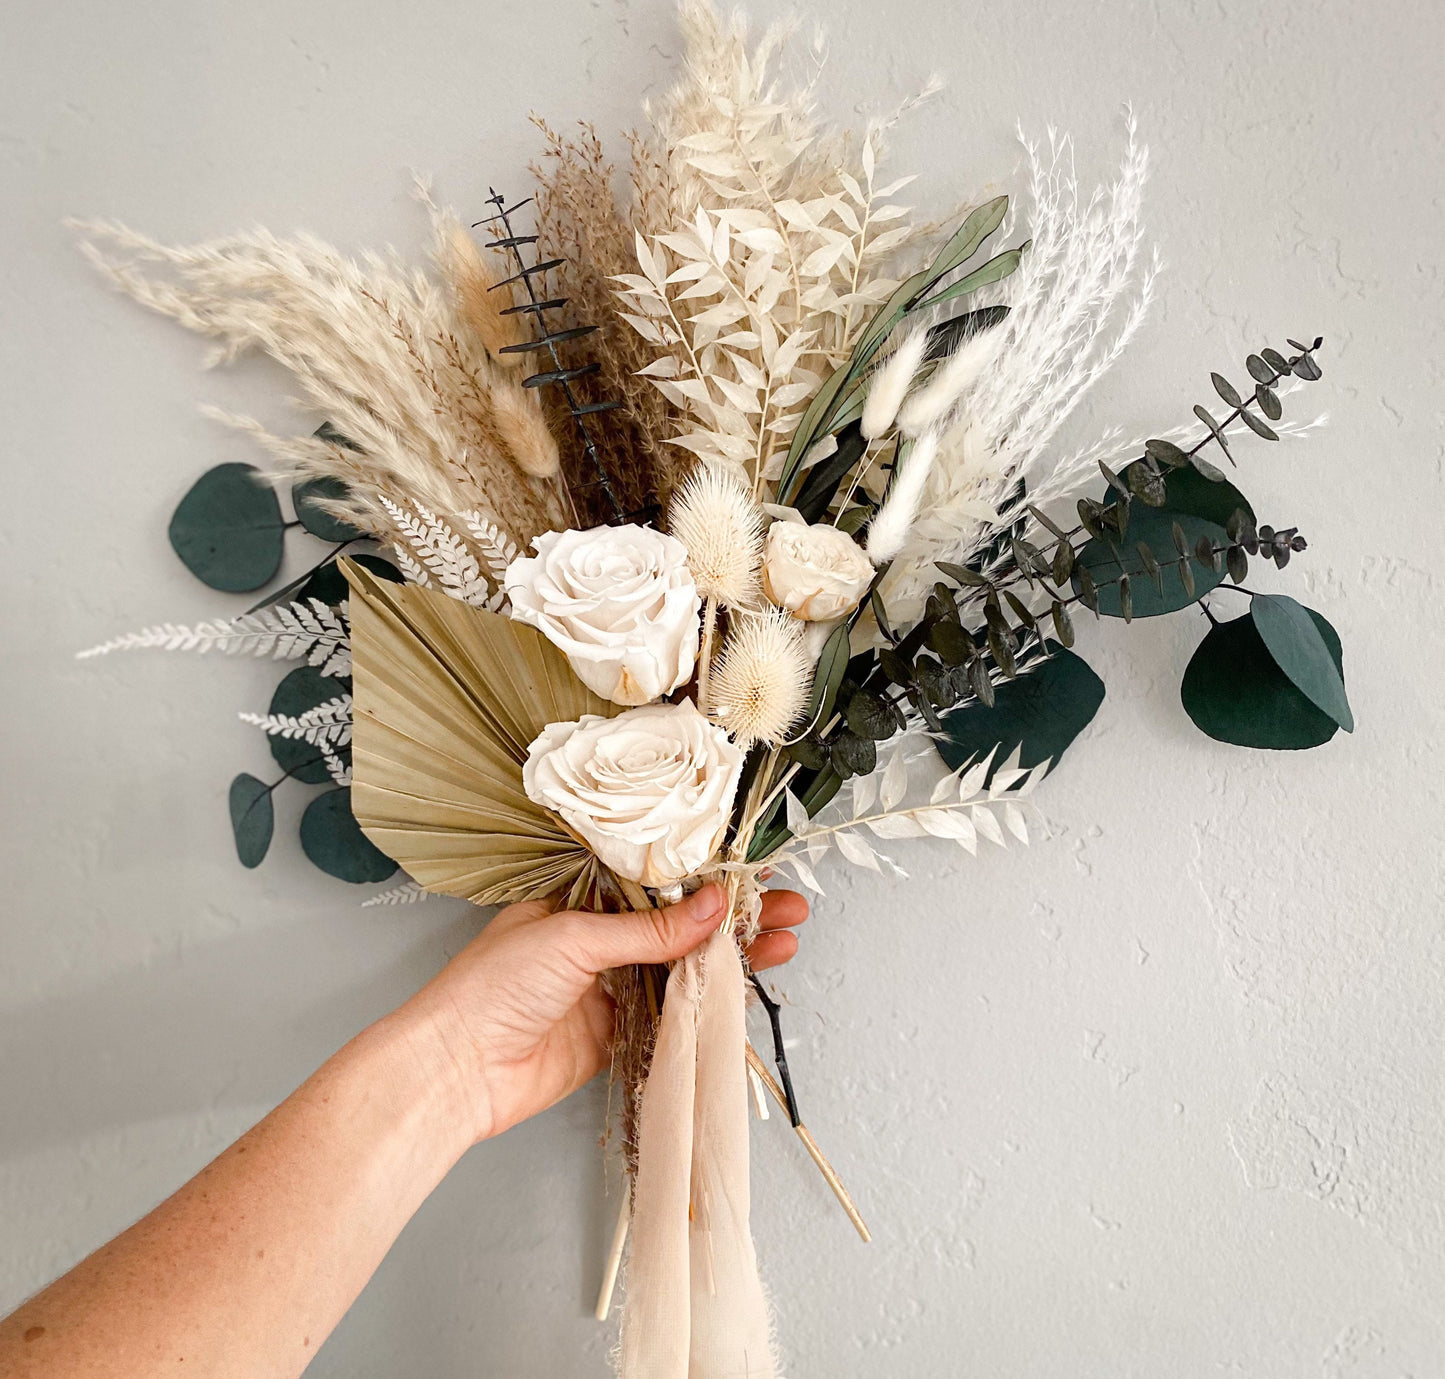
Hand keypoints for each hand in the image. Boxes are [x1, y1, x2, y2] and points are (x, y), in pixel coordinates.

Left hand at [395, 883, 807, 1145]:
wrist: (454, 1070)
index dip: (708, 880)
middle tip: (789, 912)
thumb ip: (649, 931)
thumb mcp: (574, 939)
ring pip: (683, 969)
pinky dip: (707, 1005)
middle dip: (735, 920)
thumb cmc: (491, 987)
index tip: (755, 877)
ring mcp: (610, 989)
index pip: (658, 883)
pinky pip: (671, 1016)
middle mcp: (598, 941)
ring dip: (732, 960)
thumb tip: (712, 907)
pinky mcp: (616, 1035)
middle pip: (680, 926)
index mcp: (581, 901)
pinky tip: (744, 991)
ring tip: (785, 946)